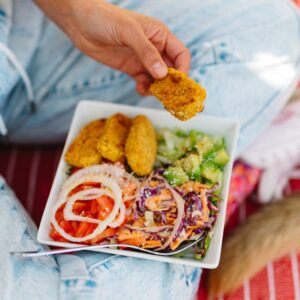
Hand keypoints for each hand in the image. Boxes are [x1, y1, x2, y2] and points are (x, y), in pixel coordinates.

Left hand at [34, 0, 189, 94]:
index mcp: (160, 35)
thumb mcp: (129, 32)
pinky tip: (139, 89)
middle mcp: (155, 48)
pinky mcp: (132, 69)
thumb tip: (162, 74)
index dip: (183, 70)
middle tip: (167, 97)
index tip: (178, 84)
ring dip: (157, 89)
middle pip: (171, 70)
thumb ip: (146, 52)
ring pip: (158, 79)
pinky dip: (145, 89)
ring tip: (150, 92)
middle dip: (171, 84)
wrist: (79, 23)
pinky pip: (144, 82)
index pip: (181, 55)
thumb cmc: (105, 19)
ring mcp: (143, 60)